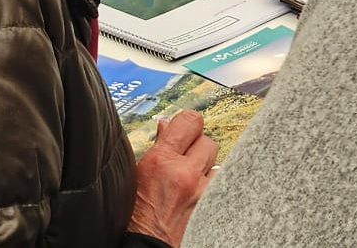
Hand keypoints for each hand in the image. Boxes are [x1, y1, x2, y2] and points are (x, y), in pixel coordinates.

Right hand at [127, 111, 218, 245]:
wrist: (146, 247)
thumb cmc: (135, 215)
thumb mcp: (137, 175)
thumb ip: (156, 147)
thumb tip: (167, 125)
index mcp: (160, 161)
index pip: (190, 121)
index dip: (188, 122)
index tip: (185, 127)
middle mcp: (184, 173)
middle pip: (207, 139)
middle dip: (196, 145)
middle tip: (184, 157)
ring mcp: (201, 190)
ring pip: (216, 160)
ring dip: (205, 165)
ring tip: (190, 177)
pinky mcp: (211, 204)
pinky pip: (220, 180)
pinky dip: (211, 182)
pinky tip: (198, 190)